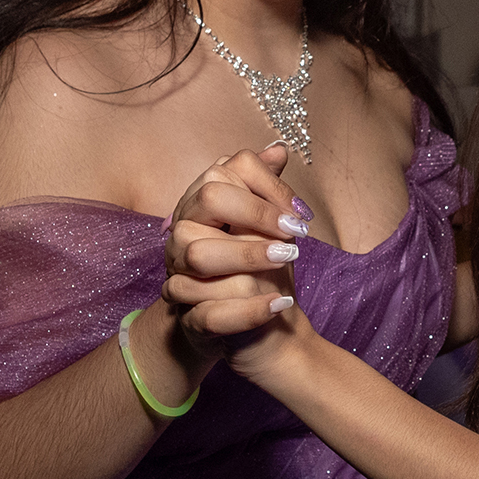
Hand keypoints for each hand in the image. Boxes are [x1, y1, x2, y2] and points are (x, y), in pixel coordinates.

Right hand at [163, 144, 306, 345]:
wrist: (238, 329)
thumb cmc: (251, 270)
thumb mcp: (264, 227)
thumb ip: (266, 189)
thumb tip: (278, 148)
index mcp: (200, 205)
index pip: (224, 169)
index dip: (267, 186)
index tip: (299, 213)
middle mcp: (182, 234)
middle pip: (209, 199)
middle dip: (257, 213)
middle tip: (295, 235)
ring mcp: (178, 275)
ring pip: (200, 254)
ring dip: (249, 255)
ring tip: (287, 261)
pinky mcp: (188, 318)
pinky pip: (209, 312)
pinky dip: (248, 311)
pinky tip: (279, 304)